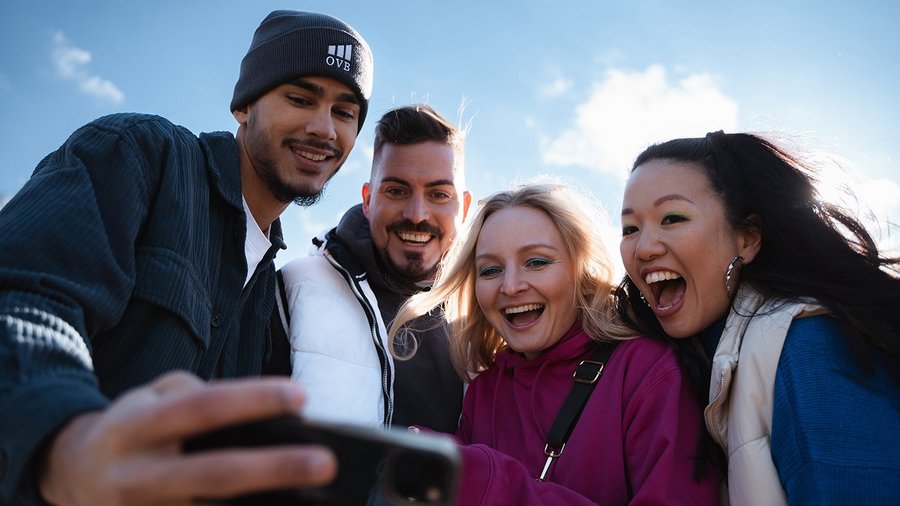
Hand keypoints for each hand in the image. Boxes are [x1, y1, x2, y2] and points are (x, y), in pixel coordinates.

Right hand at [39, 371, 336, 505]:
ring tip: (318, 504)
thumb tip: (261, 419)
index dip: (252, 400)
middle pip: (217, 474)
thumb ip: (196, 395)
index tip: (301, 397)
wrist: (71, 477)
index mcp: (137, 427)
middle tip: (326, 462)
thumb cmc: (132, 429)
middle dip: (275, 469)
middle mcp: (140, 476)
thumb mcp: (147, 397)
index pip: (203, 408)